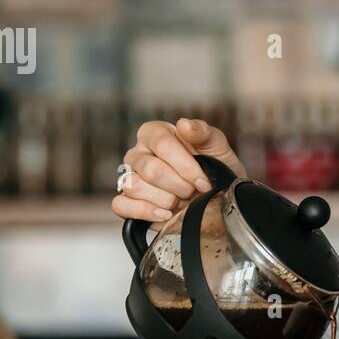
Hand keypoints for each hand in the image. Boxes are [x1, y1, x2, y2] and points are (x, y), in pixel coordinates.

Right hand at [111, 118, 247, 222]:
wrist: (218, 195)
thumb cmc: (215, 167)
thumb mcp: (216, 146)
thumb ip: (202, 132)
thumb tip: (184, 124)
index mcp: (155, 133)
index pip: (163, 144)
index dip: (186, 166)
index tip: (203, 182)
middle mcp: (138, 153)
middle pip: (151, 170)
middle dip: (179, 186)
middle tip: (193, 192)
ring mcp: (130, 177)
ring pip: (134, 186)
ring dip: (165, 200)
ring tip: (180, 202)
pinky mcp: (126, 202)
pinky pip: (121, 205)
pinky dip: (144, 212)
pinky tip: (165, 214)